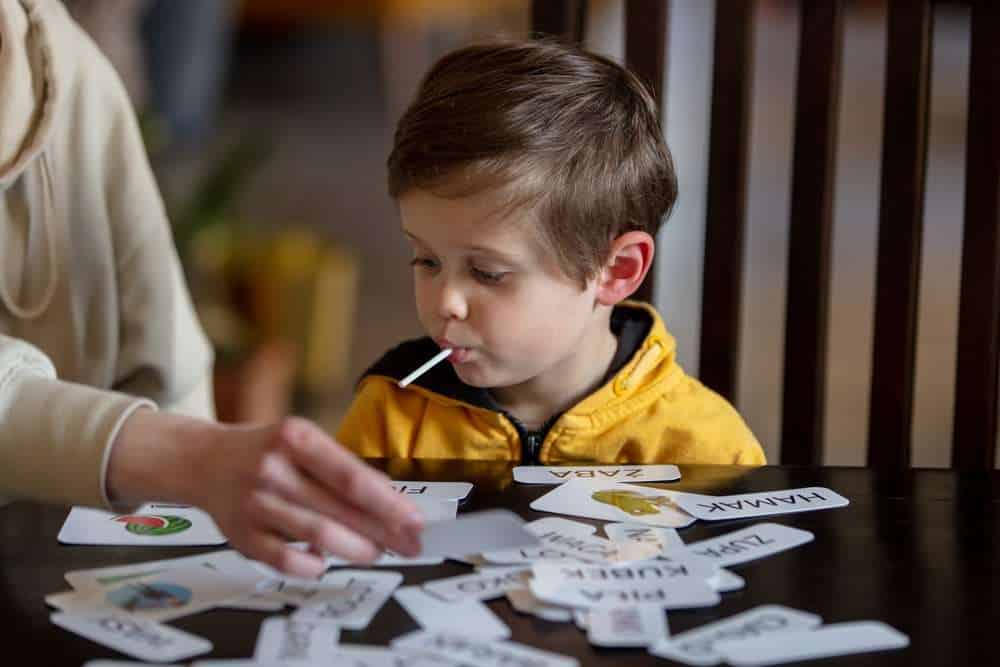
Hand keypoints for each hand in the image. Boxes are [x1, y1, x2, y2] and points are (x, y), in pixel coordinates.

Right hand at [107, 411, 424, 577]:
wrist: (202, 459)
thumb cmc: (265, 451)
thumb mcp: (303, 441)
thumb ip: (340, 468)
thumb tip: (390, 503)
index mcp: (296, 437)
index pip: (351, 476)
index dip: (388, 502)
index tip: (414, 519)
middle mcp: (274, 467)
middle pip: (339, 508)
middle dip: (382, 531)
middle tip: (408, 544)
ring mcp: (255, 502)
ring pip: (316, 535)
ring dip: (355, 549)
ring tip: (376, 553)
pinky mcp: (241, 533)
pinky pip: (283, 559)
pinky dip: (310, 565)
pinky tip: (325, 563)